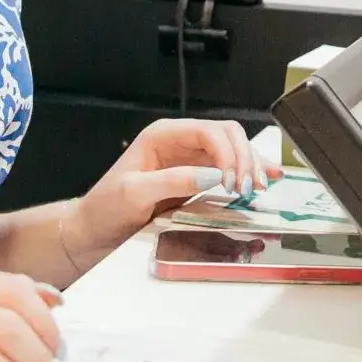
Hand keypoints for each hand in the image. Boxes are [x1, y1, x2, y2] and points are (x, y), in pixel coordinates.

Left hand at [58, 117, 277, 268]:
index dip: (228, 153)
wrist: (94, 230)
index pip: (208, 131)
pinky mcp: (196, 177)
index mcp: (163, 134)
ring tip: (265, 185)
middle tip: (251, 188)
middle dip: (244, 158)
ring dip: (252, 165)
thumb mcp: (134, 193)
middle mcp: (180, 141)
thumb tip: (212, 175)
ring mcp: (190, 158)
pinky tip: (267, 178)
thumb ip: (172, 181)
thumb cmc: (106, 208)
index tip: (234, 181)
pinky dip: (248, 173)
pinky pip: (229, 168)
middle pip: (227, 136)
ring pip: (233, 150)